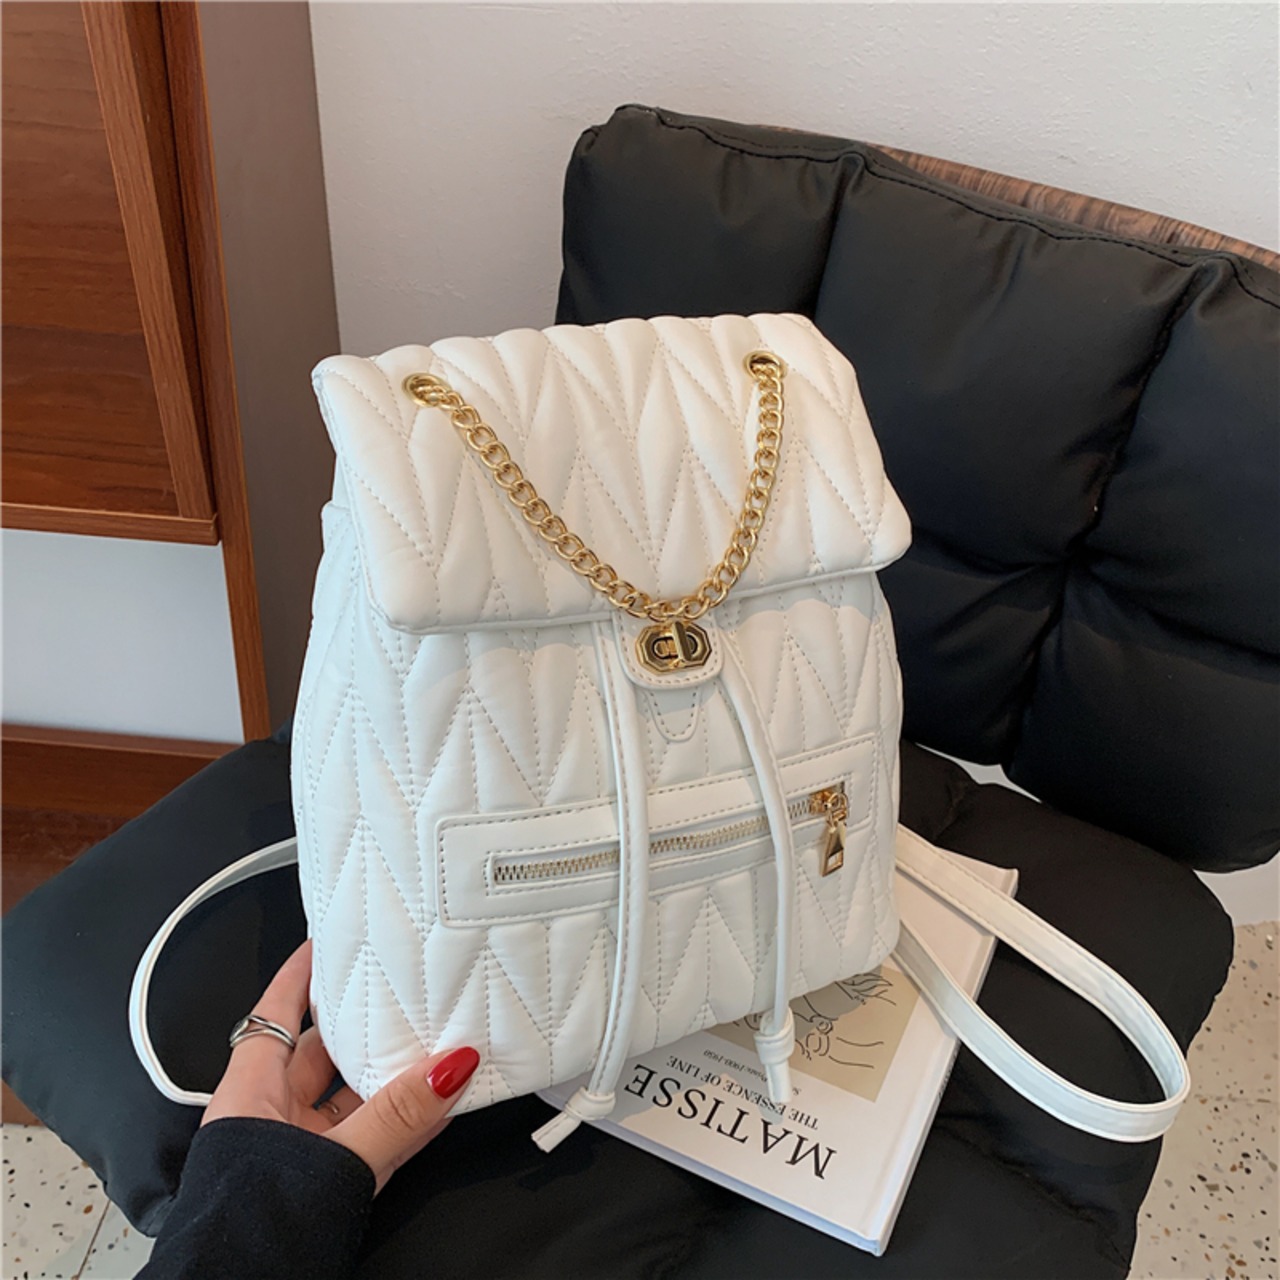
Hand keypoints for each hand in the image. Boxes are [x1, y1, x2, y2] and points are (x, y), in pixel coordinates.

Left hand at [204, 940, 479, 1191]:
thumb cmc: (254, 1234)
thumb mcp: (334, 1163)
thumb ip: (398, 1115)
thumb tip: (454, 1064)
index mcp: (251, 1091)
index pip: (279, 1010)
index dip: (306, 970)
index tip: (337, 932)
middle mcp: (272, 1113)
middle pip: (324, 1048)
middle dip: (368, 1017)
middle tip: (413, 980)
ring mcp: (300, 1149)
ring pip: (352, 1093)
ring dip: (393, 1071)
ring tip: (441, 1033)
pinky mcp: (325, 1182)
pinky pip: (370, 1134)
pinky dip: (402, 1117)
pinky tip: (441, 1100)